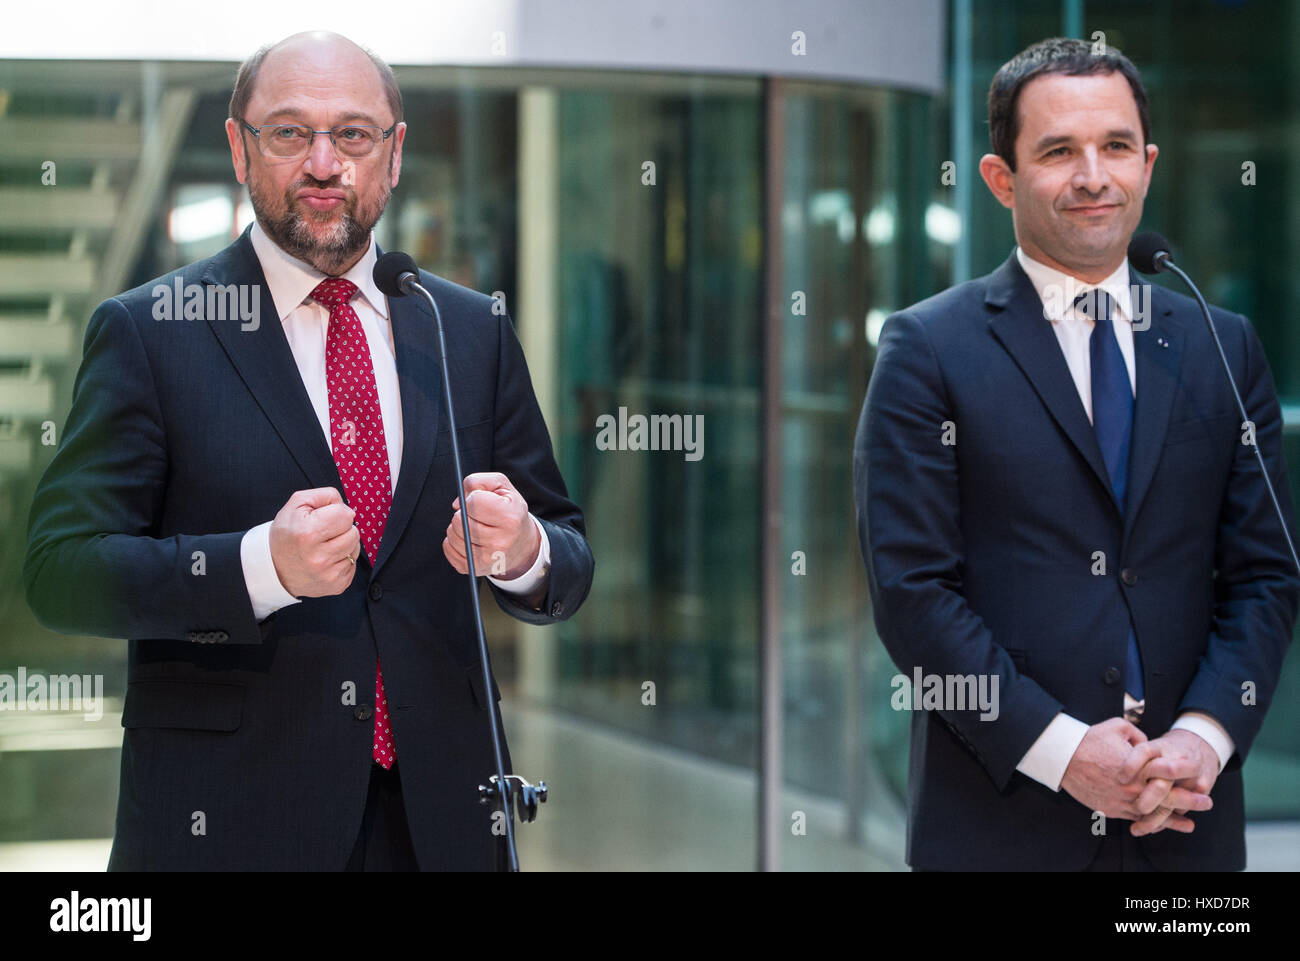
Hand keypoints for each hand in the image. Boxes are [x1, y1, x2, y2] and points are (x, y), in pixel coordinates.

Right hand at [268, 487, 360, 597]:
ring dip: (344, 544)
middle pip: (354, 532)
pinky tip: (327, 559)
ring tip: (325, 546)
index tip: (324, 518)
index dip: (336, 512)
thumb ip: (325, 495)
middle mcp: (318, 557)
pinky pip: (353, 565)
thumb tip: (347, 507)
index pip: (346, 515)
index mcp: (308, 534)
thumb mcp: (296, 504)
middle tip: (324, 533)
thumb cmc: (287, 533)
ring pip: (355, 548)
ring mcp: (328, 574)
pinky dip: (343, 559)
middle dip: (342, 529)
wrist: (273, 567)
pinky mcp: (336, 585)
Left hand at [443, 472, 539, 578]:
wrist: (522, 544)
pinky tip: (468, 538)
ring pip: (451, 534)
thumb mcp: (502, 487)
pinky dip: (453, 541)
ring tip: (473, 526)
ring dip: (457, 527)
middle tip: (477, 515)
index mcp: (510, 518)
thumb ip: (478, 481)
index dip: (475, 497)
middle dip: (464, 513)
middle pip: (459, 520)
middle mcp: (500, 542)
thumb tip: (457, 504)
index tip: (483, 502)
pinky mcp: (473, 569)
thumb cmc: (510, 511)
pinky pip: (448, 549)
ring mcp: (486, 559)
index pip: (474, 501)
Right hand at [1060, 717, 1211, 825]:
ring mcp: (1123, 801)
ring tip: (1190, 823)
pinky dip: (1152, 823)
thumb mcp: (1118, 727)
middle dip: (1190, 801)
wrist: (1063, 757)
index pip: (1168, 773)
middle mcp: (1133, 787)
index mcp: (1138, 766)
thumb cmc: (1090, 739)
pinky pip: (1137, 819)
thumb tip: (1149, 745)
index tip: (1199, 771)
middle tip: (1207, 801)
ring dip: (1174, 819)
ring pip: (1154, 814)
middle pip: (1168, 798)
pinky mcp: (1112, 810)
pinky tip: (1161, 826)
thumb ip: (1140, 736)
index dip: (1186, 773)